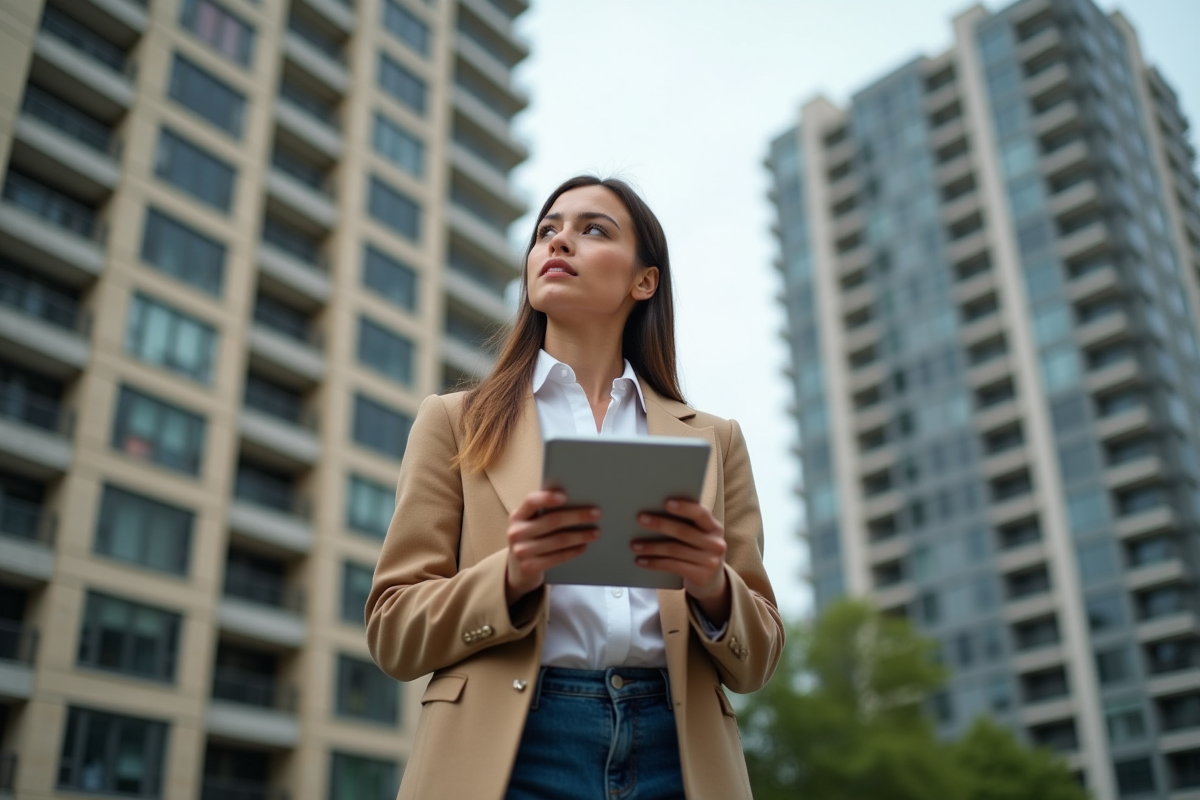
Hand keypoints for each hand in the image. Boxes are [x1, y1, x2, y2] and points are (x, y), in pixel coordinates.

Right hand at [505, 489, 599, 605]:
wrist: (520, 568)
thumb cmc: (533, 538)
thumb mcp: (532, 523)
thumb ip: (545, 512)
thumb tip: (578, 500)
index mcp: (518, 515)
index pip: (531, 501)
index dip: (548, 498)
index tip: (566, 496)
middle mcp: (516, 532)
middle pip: (552, 521)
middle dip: (577, 516)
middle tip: (596, 514)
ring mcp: (521, 551)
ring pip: (558, 540)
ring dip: (580, 535)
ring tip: (596, 532)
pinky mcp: (529, 567)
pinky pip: (557, 558)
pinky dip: (573, 551)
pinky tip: (583, 546)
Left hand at [633, 499, 730, 623]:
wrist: (712, 582)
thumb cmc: (698, 551)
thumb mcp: (700, 537)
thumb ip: (687, 524)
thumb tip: (654, 511)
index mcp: (714, 528)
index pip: (700, 514)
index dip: (684, 508)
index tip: (666, 502)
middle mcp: (715, 544)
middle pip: (683, 532)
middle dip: (660, 524)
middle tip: (640, 519)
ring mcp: (710, 562)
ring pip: (674, 550)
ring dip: (651, 547)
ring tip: (634, 545)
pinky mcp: (701, 576)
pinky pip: (672, 566)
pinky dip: (654, 563)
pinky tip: (641, 561)